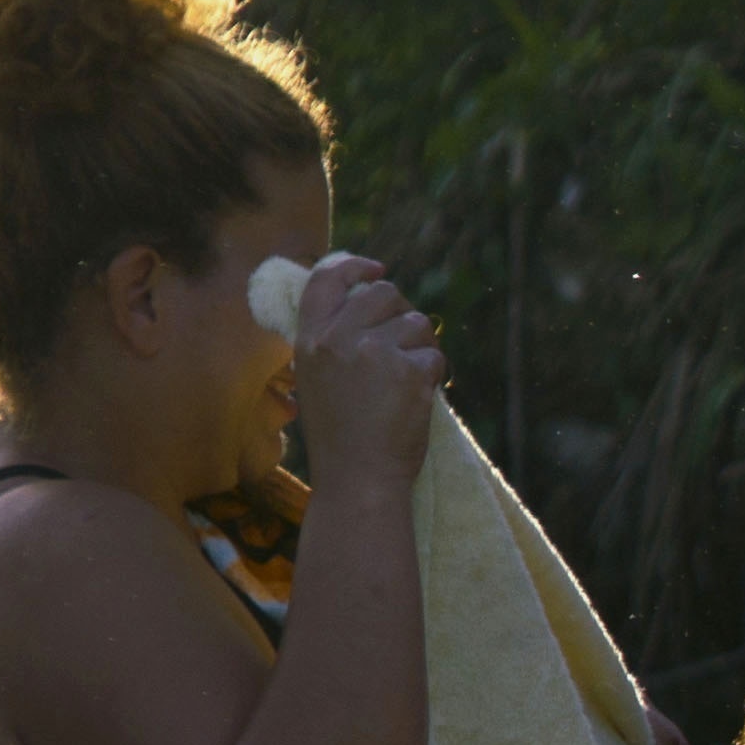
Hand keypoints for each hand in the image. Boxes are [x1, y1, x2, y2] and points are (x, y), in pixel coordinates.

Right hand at [279, 254, 448, 497]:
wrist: (359, 479)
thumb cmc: (340, 437)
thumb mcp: (317, 380)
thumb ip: (333, 341)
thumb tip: (366, 302)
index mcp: (310, 340)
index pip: (326, 278)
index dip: (354, 265)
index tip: (376, 269)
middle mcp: (339, 338)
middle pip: (384, 293)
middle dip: (401, 313)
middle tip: (402, 345)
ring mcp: (375, 351)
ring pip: (417, 322)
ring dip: (421, 347)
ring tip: (406, 383)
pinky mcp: (409, 369)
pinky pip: (434, 355)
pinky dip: (434, 375)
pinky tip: (418, 398)